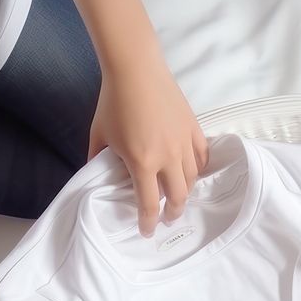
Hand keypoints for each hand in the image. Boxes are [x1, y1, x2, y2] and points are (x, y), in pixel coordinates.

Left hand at [87, 54, 209, 236]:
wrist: (135, 69)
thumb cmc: (113, 101)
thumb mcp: (99, 135)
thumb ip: (98, 160)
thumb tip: (98, 176)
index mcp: (142, 162)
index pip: (148, 203)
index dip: (148, 222)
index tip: (147, 231)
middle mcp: (167, 157)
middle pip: (177, 197)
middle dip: (172, 213)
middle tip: (166, 218)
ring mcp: (184, 143)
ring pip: (192, 179)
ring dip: (185, 193)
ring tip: (179, 197)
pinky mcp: (194, 129)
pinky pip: (202, 157)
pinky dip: (198, 169)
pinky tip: (191, 172)